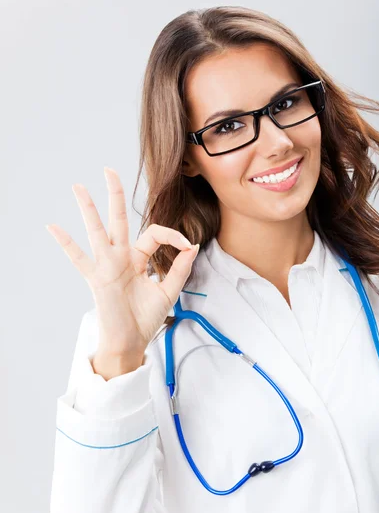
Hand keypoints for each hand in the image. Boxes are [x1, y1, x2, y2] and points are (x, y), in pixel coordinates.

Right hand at [46, 167, 198, 356]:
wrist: (131, 341)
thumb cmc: (146, 318)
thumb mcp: (169, 291)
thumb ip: (180, 268)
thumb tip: (192, 245)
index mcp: (138, 259)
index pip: (153, 234)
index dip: (172, 234)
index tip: (187, 245)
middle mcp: (121, 258)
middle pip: (118, 220)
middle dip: (114, 195)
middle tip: (109, 170)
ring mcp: (106, 266)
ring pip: (97, 231)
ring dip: (88, 209)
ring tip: (78, 187)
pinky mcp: (96, 279)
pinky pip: (79, 259)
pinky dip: (66, 244)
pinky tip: (53, 227)